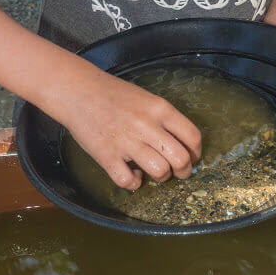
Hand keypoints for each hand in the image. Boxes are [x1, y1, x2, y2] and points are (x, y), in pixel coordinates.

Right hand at [60, 68, 201, 190]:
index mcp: (160, 109)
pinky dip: (133, 183)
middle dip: (184, 171)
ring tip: (153, 171)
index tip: (192, 158)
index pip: (192, 136)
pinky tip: (132, 175)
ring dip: (161, 177)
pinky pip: (128, 181)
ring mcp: (126, 141)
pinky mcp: (107, 155)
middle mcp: (147, 125)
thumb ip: (165, 119)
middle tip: (178, 172)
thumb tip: (183, 144)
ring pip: (160, 172)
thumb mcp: (147, 99)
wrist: (78, 91)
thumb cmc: (114, 95)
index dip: (196, 153)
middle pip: (181, 159)